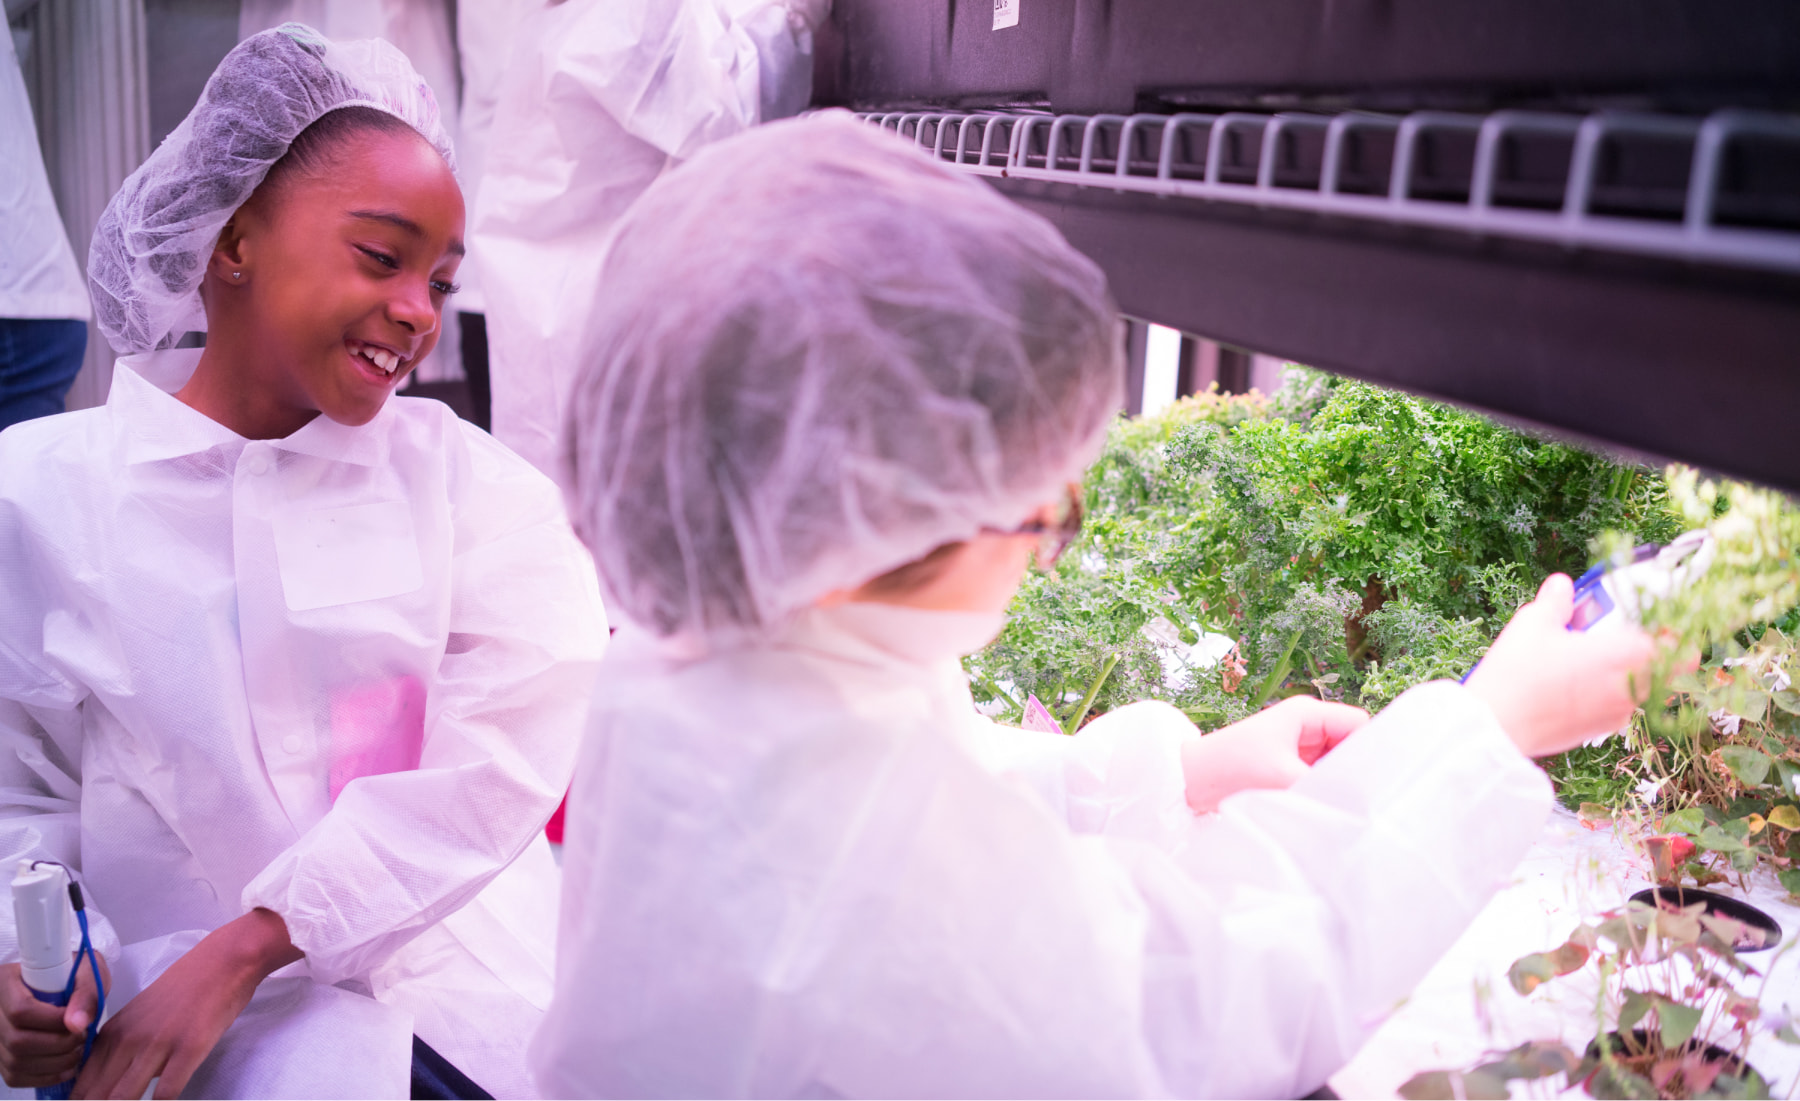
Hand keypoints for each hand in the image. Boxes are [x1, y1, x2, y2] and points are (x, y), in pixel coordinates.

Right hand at [0, 953, 108, 1088]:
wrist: (67, 986)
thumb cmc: (75, 975)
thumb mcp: (88, 971)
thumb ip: (87, 993)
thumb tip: (77, 1024)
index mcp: (7, 981)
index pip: (20, 1009)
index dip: (52, 1021)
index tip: (77, 1021)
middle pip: (17, 1040)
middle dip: (58, 1044)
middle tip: (81, 1038)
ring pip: (15, 1062)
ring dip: (55, 1062)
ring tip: (77, 1050)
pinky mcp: (2, 1056)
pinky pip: (15, 1076)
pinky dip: (45, 1076)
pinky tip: (67, 1066)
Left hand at [73, 908, 300, 1099]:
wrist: (224, 961)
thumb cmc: (186, 987)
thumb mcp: (141, 1014)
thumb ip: (124, 1046)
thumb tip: (114, 1081)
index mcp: (114, 1032)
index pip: (83, 1083)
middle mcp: (129, 1040)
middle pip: (98, 1095)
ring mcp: (158, 1044)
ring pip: (124, 1097)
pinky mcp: (189, 1049)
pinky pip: (166, 1092)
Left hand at [1182, 696, 1371, 812]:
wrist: (1190, 781)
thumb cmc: (1231, 766)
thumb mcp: (1283, 776)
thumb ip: (1324, 787)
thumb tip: (1359, 805)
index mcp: (1307, 714)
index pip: (1360, 724)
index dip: (1372, 749)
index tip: (1377, 781)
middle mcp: (1307, 727)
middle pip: (1352, 745)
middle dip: (1357, 769)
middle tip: (1365, 800)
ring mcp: (1300, 748)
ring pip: (1339, 764)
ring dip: (1341, 783)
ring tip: (1347, 808)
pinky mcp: (1292, 768)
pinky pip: (1323, 777)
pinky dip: (1327, 791)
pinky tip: (1329, 810)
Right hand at [1464, 573, 1661, 757]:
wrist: (1498, 726)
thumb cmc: (1519, 673)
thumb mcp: (1534, 623)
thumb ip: (1557, 600)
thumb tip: (1562, 585)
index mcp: (1628, 655)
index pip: (1680, 643)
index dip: (1676, 630)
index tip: (1658, 620)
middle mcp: (1633, 686)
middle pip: (1672, 671)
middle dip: (1660, 652)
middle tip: (1632, 638)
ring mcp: (1619, 712)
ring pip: (1645, 688)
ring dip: (1635, 672)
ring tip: (1600, 660)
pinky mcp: (1601, 729)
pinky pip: (1621, 706)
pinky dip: (1613, 693)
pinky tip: (1582, 685)